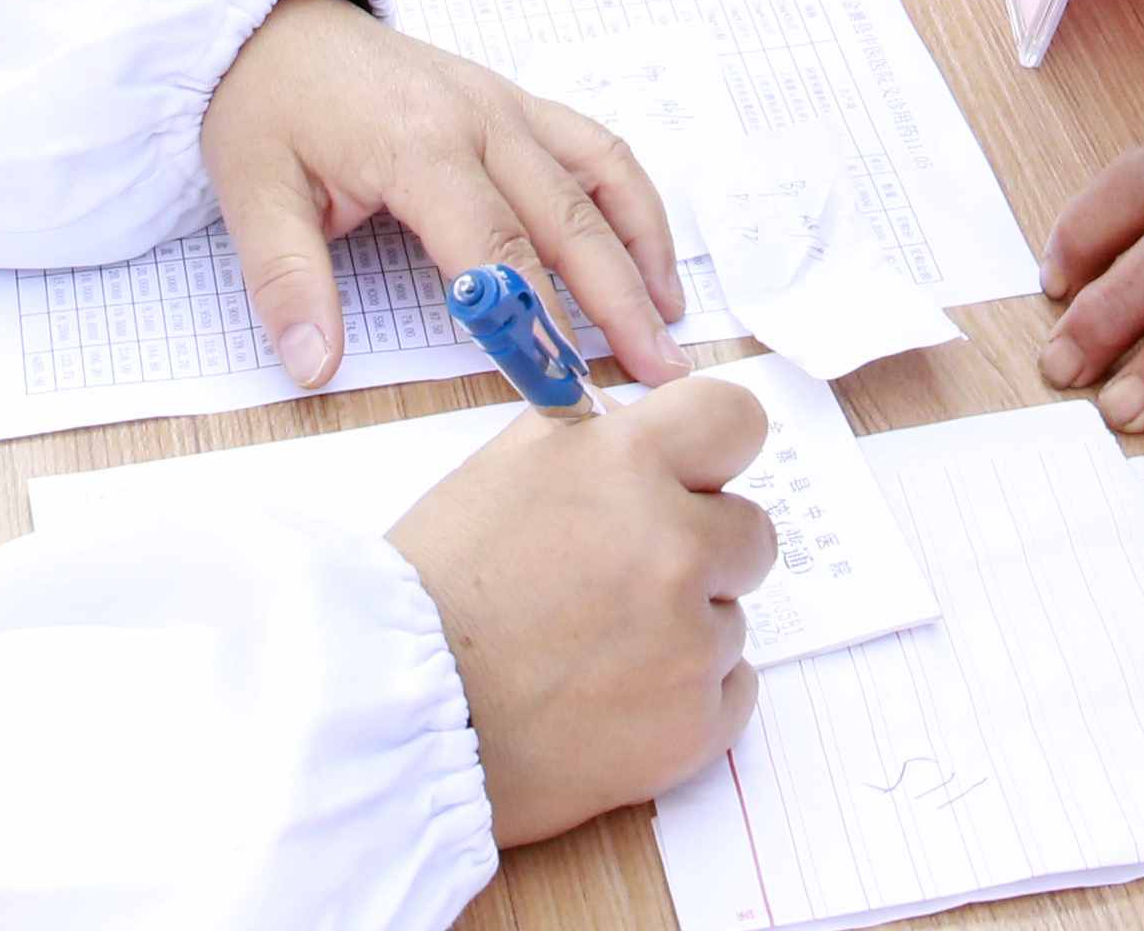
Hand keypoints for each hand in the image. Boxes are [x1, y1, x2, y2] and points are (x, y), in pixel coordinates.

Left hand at [202, 0, 686, 389]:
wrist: (271, 19)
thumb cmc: (265, 105)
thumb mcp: (251, 193)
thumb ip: (287, 283)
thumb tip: (313, 367)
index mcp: (419, 144)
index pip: (495, 250)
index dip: (533, 324)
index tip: (563, 386)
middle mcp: (481, 119)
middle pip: (568, 220)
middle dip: (618, 302)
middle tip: (657, 372)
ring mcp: (506, 104)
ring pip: (600, 178)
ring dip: (643, 249)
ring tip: (669, 320)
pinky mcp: (515, 101)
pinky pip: (594, 146)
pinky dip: (631, 200)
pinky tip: (646, 252)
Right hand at [394, 379, 773, 847]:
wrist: (393, 712)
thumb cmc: (436, 589)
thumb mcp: (503, 472)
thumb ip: (590, 443)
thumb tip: (642, 427)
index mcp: (626, 464)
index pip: (736, 420)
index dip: (716, 452)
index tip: (697, 478)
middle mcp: (672, 544)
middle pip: (750, 531)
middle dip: (702, 552)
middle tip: (627, 583)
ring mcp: (689, 640)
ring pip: (731, 619)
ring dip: (683, 631)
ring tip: (594, 653)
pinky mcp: (694, 724)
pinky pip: (730, 692)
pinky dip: (685, 699)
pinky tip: (616, 701)